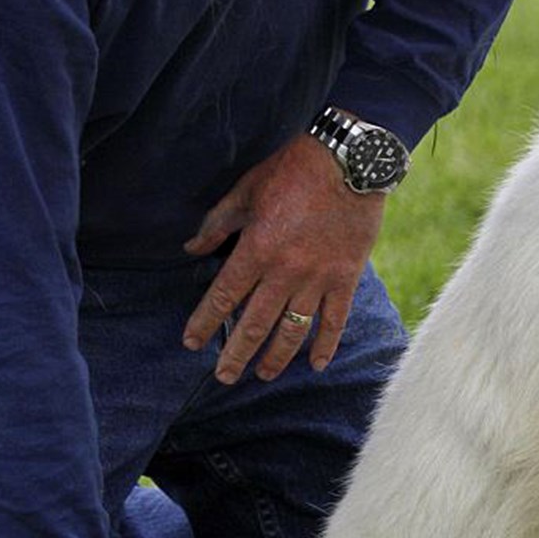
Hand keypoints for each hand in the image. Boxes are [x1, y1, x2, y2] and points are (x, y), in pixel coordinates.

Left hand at [182, 132, 386, 382]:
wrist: (347, 161)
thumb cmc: (291, 170)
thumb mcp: (246, 190)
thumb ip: (218, 223)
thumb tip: (191, 249)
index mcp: (256, 248)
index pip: (223, 297)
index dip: (204, 323)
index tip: (191, 343)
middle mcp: (284, 271)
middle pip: (255, 324)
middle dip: (236, 354)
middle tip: (223, 376)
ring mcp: (317, 278)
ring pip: (293, 331)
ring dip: (276, 358)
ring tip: (263, 375)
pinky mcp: (345, 278)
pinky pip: (335, 321)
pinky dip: (325, 345)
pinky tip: (316, 364)